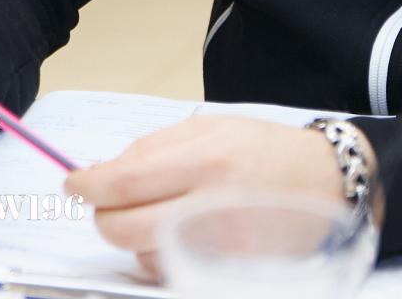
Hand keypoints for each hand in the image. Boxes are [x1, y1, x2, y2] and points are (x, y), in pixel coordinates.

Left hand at [63, 116, 360, 279]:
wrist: (326, 182)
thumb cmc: (262, 149)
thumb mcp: (208, 128)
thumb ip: (151, 150)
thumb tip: (99, 173)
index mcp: (204, 159)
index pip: (123, 182)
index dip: (87, 187)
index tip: (74, 185)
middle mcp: (211, 205)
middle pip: (123, 228)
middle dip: (102, 218)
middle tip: (105, 205)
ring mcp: (221, 246)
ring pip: (143, 255)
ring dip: (133, 238)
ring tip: (156, 214)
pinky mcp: (230, 272)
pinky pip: (172, 270)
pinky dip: (160, 255)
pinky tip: (177, 234)